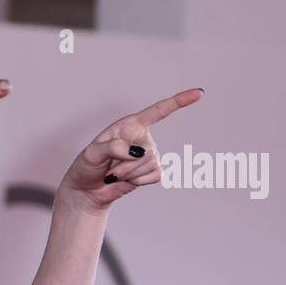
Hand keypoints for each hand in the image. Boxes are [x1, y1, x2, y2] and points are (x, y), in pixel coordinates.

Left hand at [58, 88, 203, 210]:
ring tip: (115, 174)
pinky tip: (127, 180)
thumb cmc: (87, 167)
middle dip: (127, 165)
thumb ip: (113, 148)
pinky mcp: (152, 171)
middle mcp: (142, 137)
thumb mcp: (92, 153)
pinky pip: (156, 176)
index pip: (158, 111)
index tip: (199, 94)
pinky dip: (139, 181)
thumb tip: (138, 152)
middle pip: (148, 152)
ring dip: (130, 174)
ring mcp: (149, 155)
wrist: (87, 190)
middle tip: (110, 169)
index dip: (179, 102)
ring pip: (151, 165)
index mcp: (129, 125)